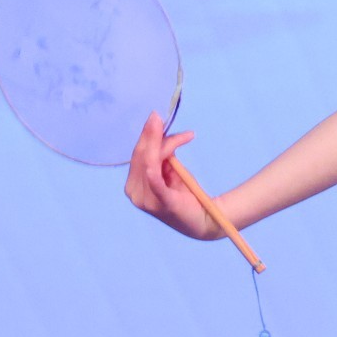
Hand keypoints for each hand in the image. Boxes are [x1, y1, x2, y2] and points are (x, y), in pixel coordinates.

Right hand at [126, 110, 225, 241]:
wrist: (203, 219)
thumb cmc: (185, 193)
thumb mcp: (170, 169)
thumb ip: (161, 153)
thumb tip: (157, 128)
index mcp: (133, 184)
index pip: (138, 155)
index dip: (147, 136)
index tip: (157, 118)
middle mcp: (134, 192)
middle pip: (141, 157)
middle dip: (152, 136)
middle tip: (159, 117)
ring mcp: (146, 200)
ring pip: (150, 163)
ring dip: (166, 145)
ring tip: (185, 135)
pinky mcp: (162, 203)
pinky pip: (154, 184)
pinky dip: (152, 173)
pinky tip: (152, 166)